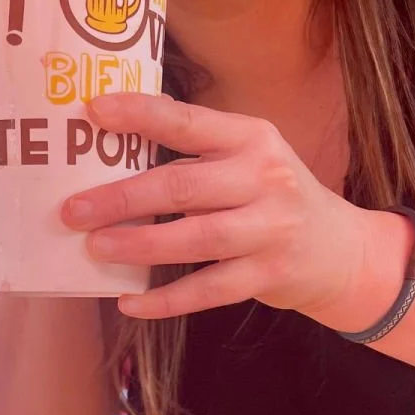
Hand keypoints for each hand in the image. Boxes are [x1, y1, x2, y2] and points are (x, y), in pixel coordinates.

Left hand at [61, 93, 407, 323]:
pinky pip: (208, 290)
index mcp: (251, 137)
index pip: (188, 121)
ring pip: (195, 239)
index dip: (140, 115)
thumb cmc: (270, 195)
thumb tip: (106, 155)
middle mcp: (265, 178)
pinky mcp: (270, 275)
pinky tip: (128, 301)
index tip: (93, 112)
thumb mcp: (246, 158)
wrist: (342, 250)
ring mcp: (271, 229)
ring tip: (95, 248)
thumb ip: (194, 153)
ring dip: (139, 245)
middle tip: (73, 209)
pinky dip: (165, 299)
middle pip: (182, 186)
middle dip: (122, 198)